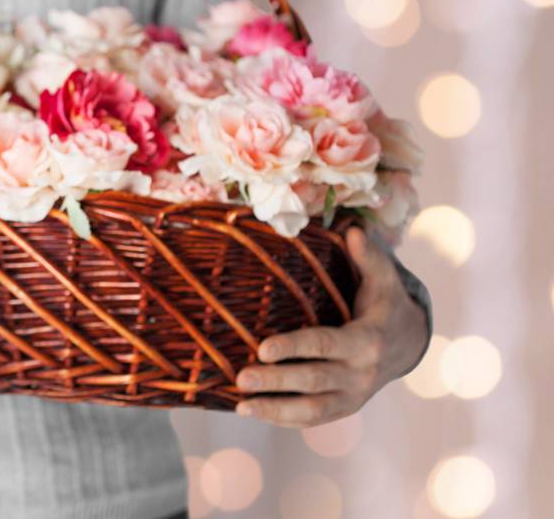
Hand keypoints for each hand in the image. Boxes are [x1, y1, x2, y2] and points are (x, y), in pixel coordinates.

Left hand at [235, 227, 427, 426]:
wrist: (409, 344)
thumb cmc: (385, 304)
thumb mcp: (383, 280)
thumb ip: (369, 257)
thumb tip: (353, 230)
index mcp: (367, 340)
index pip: (325, 345)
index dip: (294, 348)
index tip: (262, 348)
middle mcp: (361, 373)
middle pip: (313, 381)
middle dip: (276, 382)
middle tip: (240, 377)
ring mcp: (354, 396)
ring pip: (312, 409)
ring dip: (275, 409)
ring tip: (240, 405)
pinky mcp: (344, 408)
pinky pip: (313, 419)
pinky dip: (283, 419)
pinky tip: (253, 412)